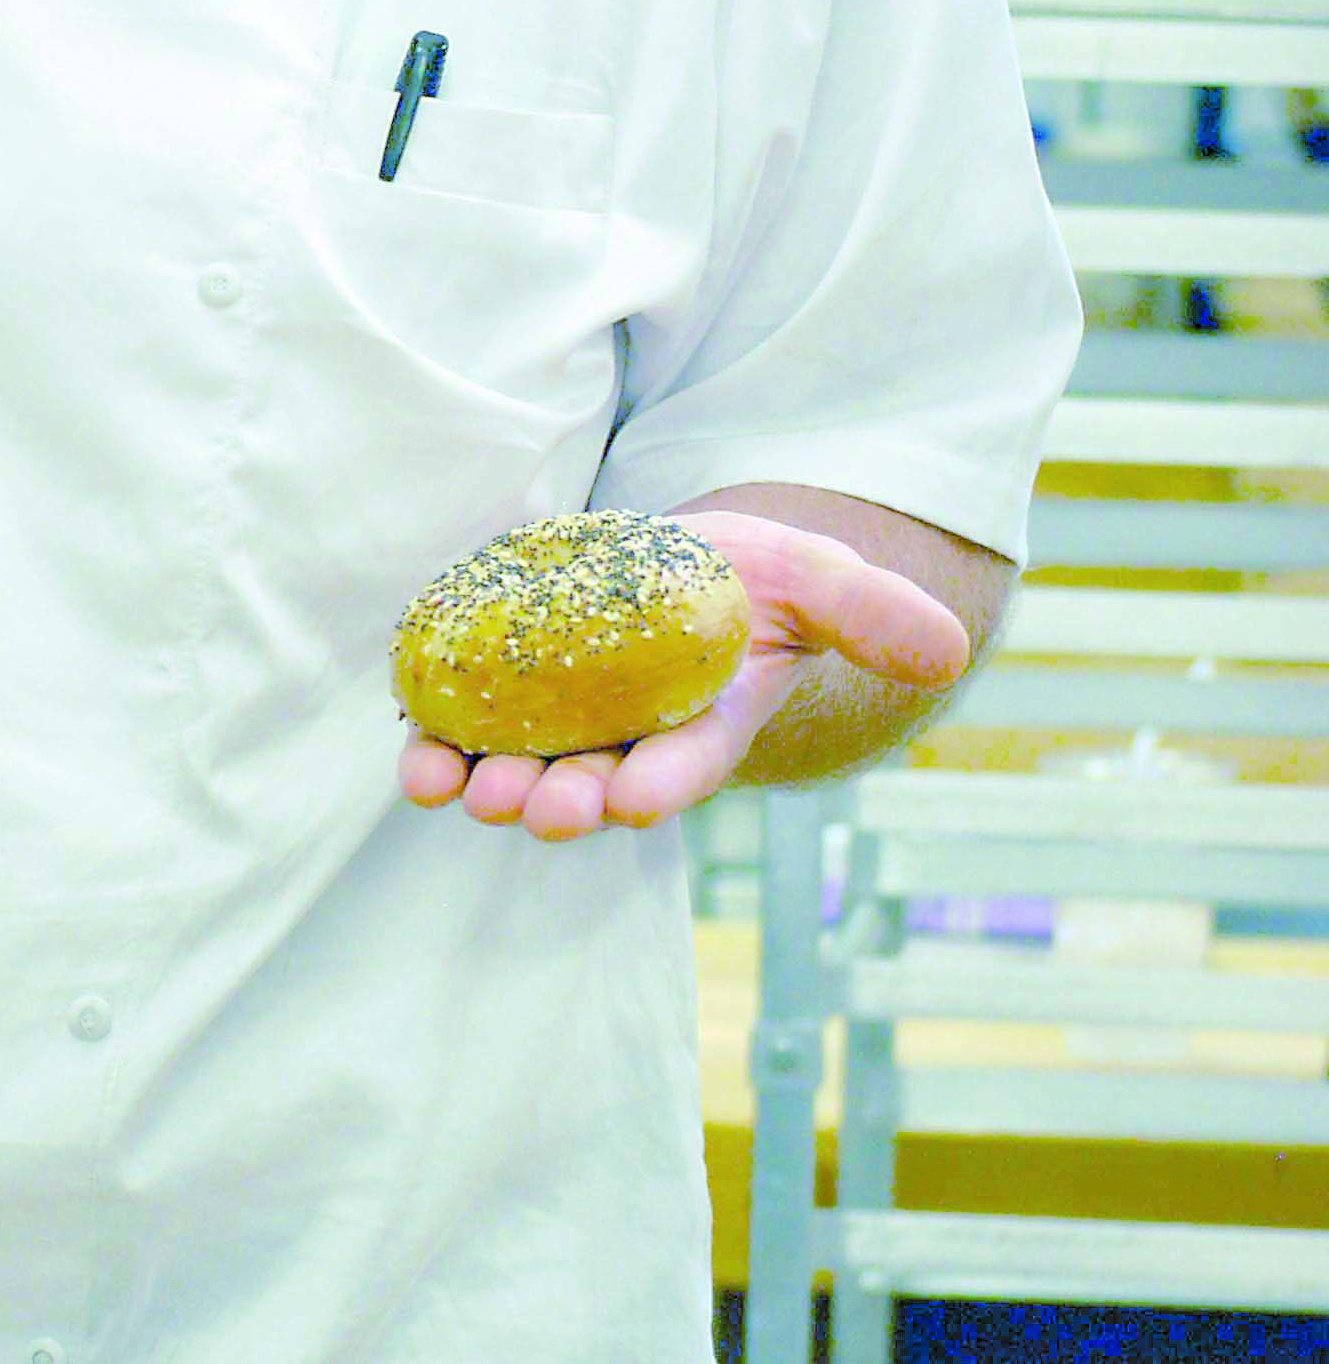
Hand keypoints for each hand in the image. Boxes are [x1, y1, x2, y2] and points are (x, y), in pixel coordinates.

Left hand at [395, 505, 970, 843]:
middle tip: (540, 803)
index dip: (659, 784)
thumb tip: (945, 653)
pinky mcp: (500, 694)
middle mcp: (624, 743)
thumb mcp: (818, 581)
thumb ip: (872, 615)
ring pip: (518, 769)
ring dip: (488, 783)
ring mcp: (557, 726)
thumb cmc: (753, 577)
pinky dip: (437, 742)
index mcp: (702, 726)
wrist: (676, 560)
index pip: (683, 768)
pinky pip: (463, 728)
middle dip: (563, 799)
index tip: (632, 794)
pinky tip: (417, 748)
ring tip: (463, 786)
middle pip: (591, 786)